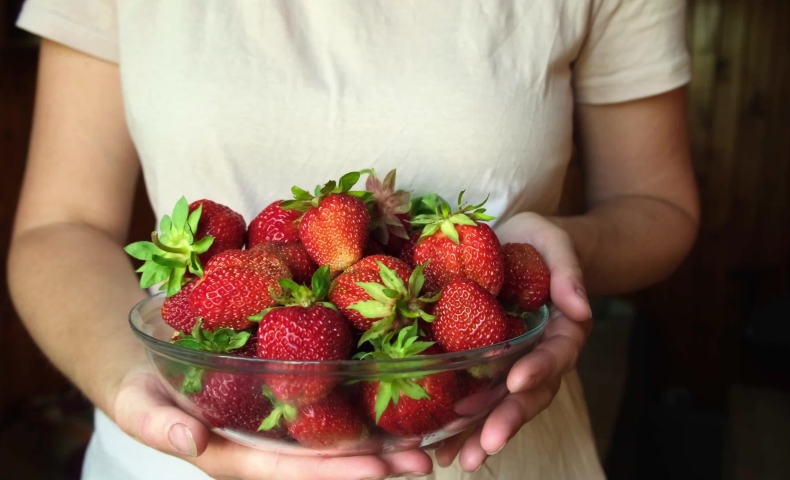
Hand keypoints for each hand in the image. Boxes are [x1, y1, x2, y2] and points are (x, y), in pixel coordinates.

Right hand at [112, 363, 433, 479]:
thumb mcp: (137, 406)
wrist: (144, 366)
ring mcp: (277, 425)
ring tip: (428, 437)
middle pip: (325, 461)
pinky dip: (361, 407)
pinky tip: (396, 399)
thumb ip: (158, 425)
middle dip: (373, 463)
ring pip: (334, 438)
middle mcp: (264, 446)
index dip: (334, 471)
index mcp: (233, 455)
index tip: (377, 469)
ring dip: (378, 440)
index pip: (291, 470)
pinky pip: (327, 407)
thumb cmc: (141, 390)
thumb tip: (191, 441)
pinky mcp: (285, 397)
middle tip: (423, 460)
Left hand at [435, 212, 592, 471]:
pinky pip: (478, 399)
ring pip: (503, 405)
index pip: (557, 353)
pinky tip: (440, 447)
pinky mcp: (487, 367)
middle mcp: (540, 355)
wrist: (516, 245)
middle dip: (509, 419)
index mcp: (563, 329)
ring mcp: (514, 365)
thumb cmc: (537, 242)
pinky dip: (463, 426)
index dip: (540, 368)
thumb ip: (567, 271)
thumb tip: (579, 306)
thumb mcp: (553, 242)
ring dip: (483, 434)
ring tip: (461, 460)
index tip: (518, 380)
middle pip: (531, 393)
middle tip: (488, 443)